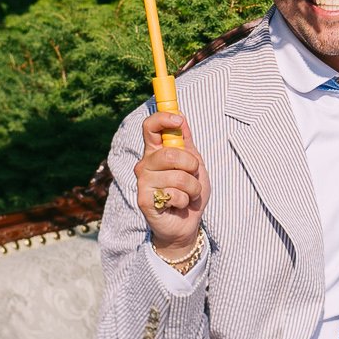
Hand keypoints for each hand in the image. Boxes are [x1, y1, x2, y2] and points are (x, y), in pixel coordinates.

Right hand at [135, 112, 208, 260]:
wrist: (187, 223)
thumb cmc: (190, 191)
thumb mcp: (194, 163)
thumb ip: (186, 141)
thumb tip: (181, 114)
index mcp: (155, 151)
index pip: (150, 127)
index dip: (163, 118)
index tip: (178, 120)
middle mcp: (145, 164)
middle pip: (169, 153)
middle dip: (191, 165)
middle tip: (193, 175)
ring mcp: (143, 182)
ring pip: (177, 176)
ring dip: (192, 188)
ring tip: (188, 195)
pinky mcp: (144, 200)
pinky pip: (174, 194)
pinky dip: (185, 201)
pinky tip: (179, 205)